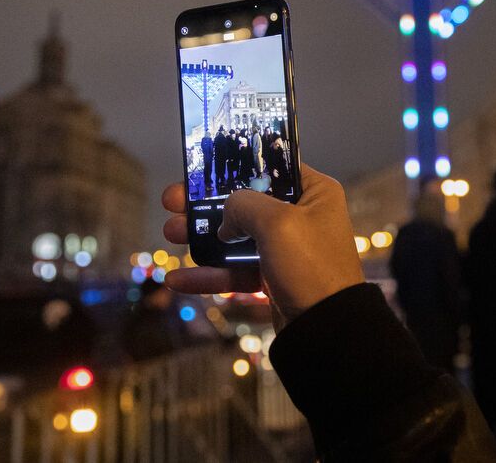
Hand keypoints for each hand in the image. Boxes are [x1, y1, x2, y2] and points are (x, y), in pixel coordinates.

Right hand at [161, 164, 364, 327]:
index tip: (202, 169)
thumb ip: (243, 205)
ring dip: (202, 237)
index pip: (272, 168)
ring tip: (169, 233)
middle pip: (246, 203)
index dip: (235, 165)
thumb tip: (226, 220)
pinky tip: (178, 278)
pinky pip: (237, 272)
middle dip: (206, 204)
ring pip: (237, 238)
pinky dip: (209, 274)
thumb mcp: (276, 222)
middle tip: (171, 201)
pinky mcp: (274, 279)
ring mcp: (287, 249)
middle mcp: (303, 217)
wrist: (326, 330)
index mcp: (315, 193)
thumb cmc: (310, 265)